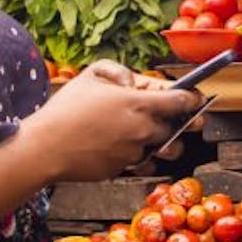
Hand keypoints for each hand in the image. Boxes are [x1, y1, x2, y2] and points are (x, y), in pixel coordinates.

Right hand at [27, 60, 201, 181]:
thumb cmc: (66, 110)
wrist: (46, 148)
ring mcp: (134, 152)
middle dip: (177, 123)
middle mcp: (142, 129)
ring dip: (164, 144)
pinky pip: (140, 163)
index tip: (195, 99)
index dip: (191, 99)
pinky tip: (126, 148)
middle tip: (177, 119)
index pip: (181, 101)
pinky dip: (139, 157)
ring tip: (156, 138)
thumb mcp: (90, 75)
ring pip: (162, 149)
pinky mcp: (123, 170)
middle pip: (175, 128)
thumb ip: (118, 71)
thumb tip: (133, 81)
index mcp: (138, 103)